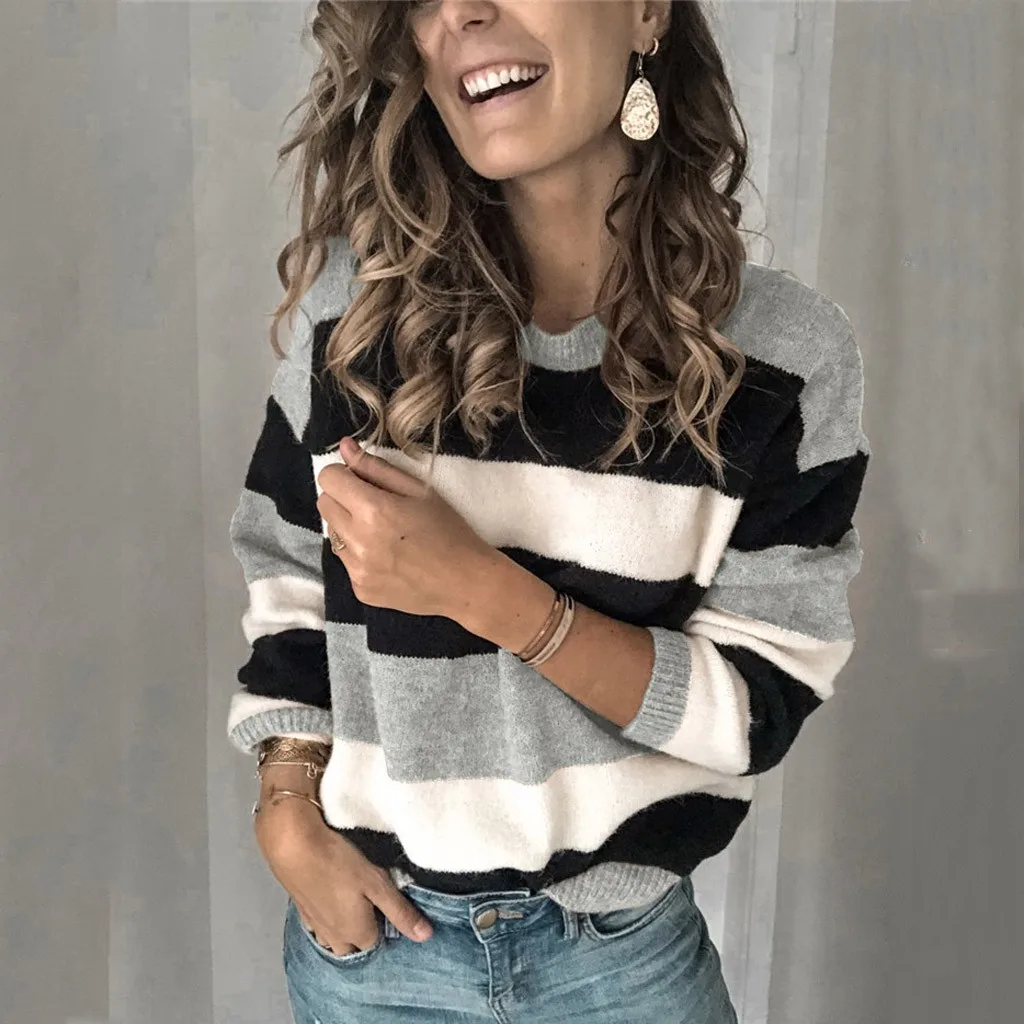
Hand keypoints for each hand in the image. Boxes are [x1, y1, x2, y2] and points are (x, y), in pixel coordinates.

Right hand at [255, 798, 432, 953]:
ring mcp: (315, 927)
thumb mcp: (377, 884)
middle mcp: (334, 939)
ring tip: (353, 894)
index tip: (389, 898)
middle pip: (357, 943)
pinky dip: (330, 913)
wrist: (293, 845)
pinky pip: (322, 923)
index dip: (387, 921)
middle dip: (366, 926)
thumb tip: (426, 937)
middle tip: (371, 895)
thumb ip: (400, 911)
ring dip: (346, 922)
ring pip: (337, 936)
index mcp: (356, 934)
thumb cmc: (340, 863)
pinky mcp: (302, 912)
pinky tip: (332, 892)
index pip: (379, 941)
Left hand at [316, 435, 497, 618]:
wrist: (465, 582)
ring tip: (383, 534)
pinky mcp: (360, 589)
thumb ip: (376, 467)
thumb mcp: (419, 491)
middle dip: (343, 498)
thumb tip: (345, 447)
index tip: (362, 481)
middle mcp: (358, 541)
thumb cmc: (449, 530)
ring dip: (349, 528)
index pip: (328, 479)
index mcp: (373, 510)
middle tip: (374, 505)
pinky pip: (346, 562)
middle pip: (324, 505)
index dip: (344, 475)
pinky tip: (389, 558)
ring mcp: (357, 569)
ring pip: (332, 534)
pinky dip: (360, 555)